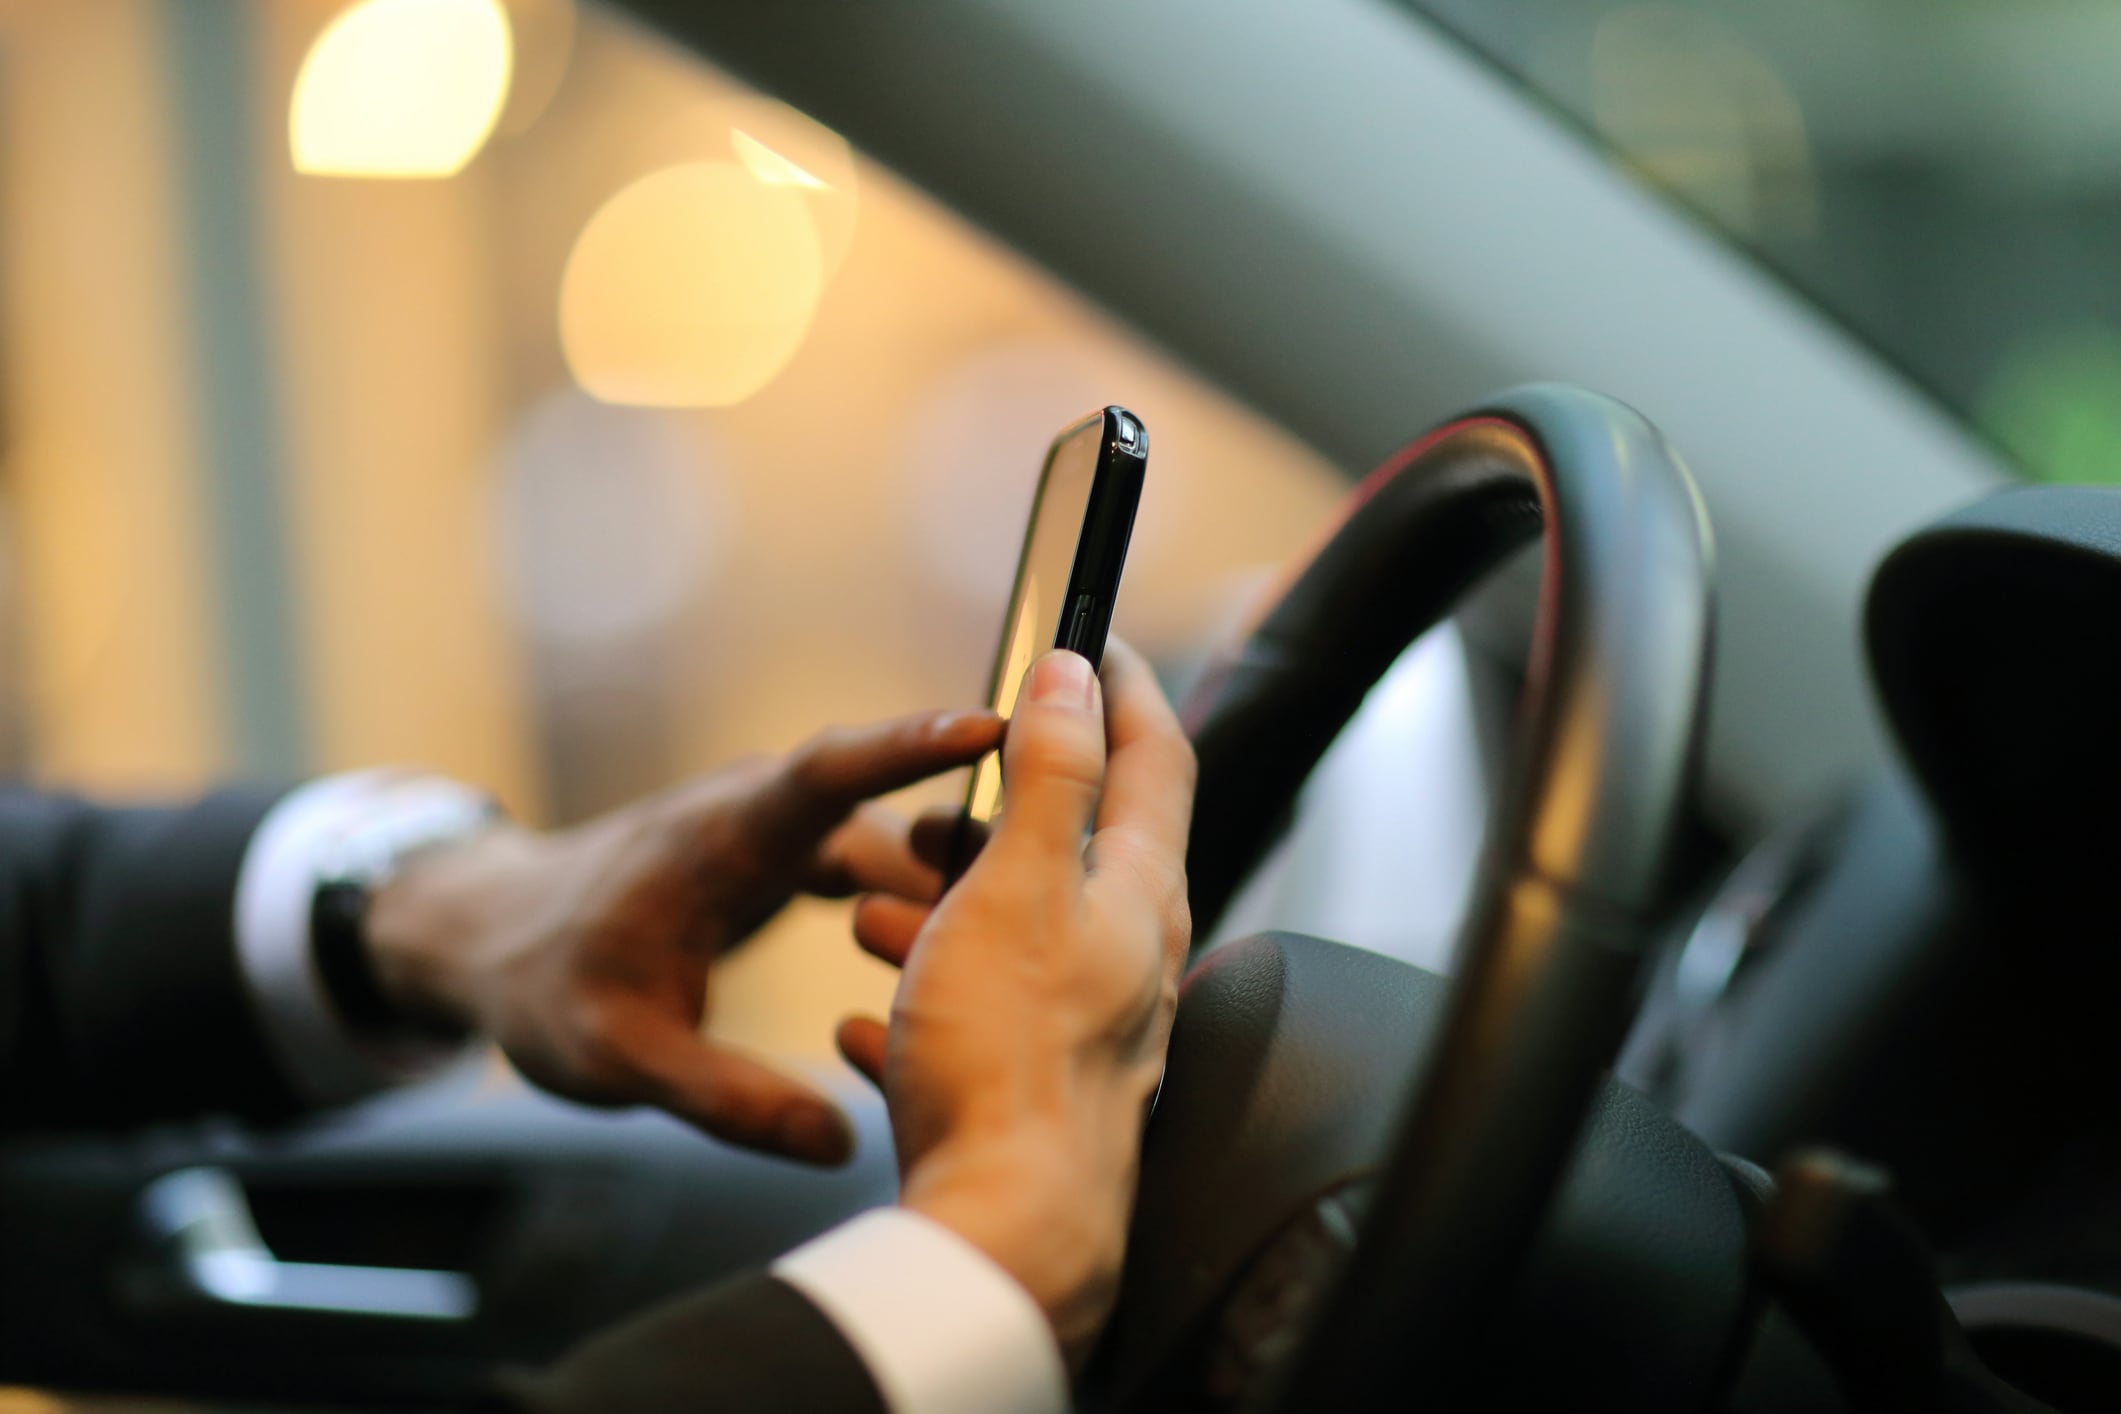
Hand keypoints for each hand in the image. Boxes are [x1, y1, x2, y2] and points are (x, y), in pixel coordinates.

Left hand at [363, 708, 1002, 1164]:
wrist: (496, 940)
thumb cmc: (548, 987)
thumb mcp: (620, 1058)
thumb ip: (723, 1099)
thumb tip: (834, 1139)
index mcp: (719, 839)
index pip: (828, 772)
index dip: (911, 748)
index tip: (993, 729)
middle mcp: (756, 815)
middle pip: (884, 804)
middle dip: (969, 829)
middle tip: (1057, 876)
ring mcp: (772, 831)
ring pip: (886, 838)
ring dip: (947, 877)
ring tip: (1023, 937)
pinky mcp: (781, 857)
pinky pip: (869, 860)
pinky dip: (916, 894)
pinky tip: (965, 943)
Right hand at [836, 642, 1196, 1362]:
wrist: (1003, 1233)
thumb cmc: (1006, 1058)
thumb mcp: (1020, 885)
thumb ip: (1052, 774)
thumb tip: (1075, 674)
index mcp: (1139, 895)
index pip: (1156, 758)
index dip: (1124, 685)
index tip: (1092, 638)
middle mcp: (1131, 959)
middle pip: (1075, 851)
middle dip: (997, 813)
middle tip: (941, 808)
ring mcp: (1089, 1029)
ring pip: (1013, 938)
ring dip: (944, 910)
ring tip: (870, 909)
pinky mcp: (1038, 1091)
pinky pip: (976, 1024)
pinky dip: (924, 1003)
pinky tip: (868, 1022)